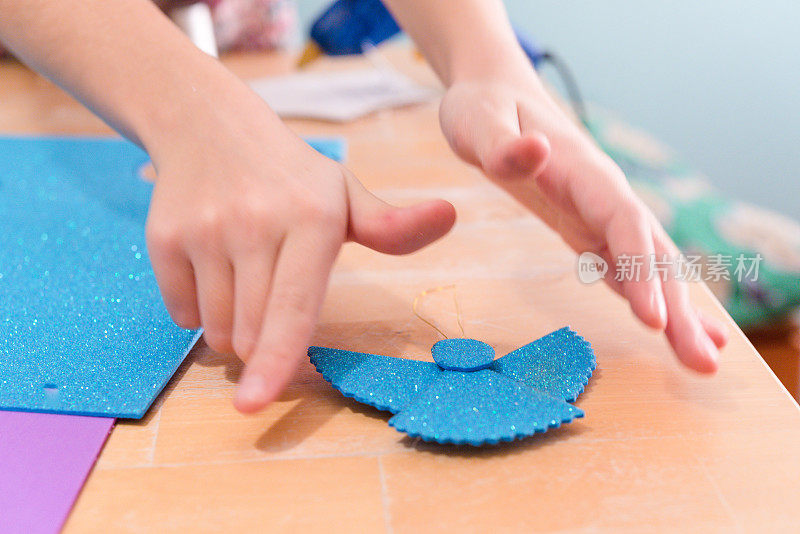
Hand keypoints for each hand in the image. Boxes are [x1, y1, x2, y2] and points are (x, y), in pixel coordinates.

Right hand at [145, 101, 454, 412]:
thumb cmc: (290, 176)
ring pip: (215, 331)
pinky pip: (180, 313)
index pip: (294, 307)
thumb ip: (391, 226)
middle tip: (270, 298)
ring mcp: (204, 230)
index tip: (256, 403)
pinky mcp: (163, 239)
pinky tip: (210, 266)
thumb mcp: (344, 195)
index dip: (276, 360)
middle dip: (262, 344)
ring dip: (230, 329)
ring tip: (243, 277)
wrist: (210, 126)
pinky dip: (196, 309)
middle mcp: (255, 223)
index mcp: (313, 218)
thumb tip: (450, 217)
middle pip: (250, 333)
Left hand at [439, 70, 727, 371]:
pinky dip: (647, 295)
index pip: (623, 222)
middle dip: (677, 308)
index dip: (640, 270)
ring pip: (646, 262)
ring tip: (704, 359)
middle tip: (703, 365)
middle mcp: (601, 193)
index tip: (653, 319)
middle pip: (650, 252)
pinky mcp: (584, 224)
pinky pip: (623, 264)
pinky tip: (666, 326)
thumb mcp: (478, 123)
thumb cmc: (482, 109)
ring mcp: (597, 210)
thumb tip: (538, 152)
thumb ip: (503, 145)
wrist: (494, 94)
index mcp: (582, 169)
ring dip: (675, 310)